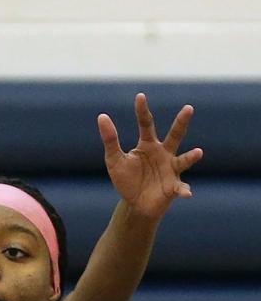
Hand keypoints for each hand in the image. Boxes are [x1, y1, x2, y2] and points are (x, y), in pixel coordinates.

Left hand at [98, 94, 203, 220]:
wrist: (136, 204)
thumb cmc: (127, 179)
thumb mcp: (114, 160)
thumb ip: (110, 140)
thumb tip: (102, 116)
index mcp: (148, 144)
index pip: (146, 124)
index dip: (142, 111)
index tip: (140, 96)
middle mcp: (163, 153)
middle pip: (174, 135)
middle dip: (181, 122)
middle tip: (188, 108)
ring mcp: (171, 169)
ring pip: (184, 160)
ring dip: (191, 157)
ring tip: (198, 153)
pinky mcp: (174, 187)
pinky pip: (181, 188)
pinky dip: (184, 190)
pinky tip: (187, 194)